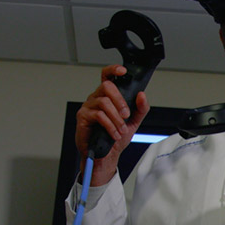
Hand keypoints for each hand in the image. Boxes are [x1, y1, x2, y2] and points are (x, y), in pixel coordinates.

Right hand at [74, 65, 149, 185]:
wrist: (106, 155)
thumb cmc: (115, 138)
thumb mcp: (133, 122)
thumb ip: (140, 109)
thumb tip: (142, 95)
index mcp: (107, 96)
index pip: (107, 76)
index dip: (113, 70)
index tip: (123, 71)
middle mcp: (96, 98)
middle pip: (107, 86)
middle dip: (120, 100)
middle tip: (126, 115)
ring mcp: (88, 106)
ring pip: (104, 102)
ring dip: (116, 118)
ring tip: (121, 129)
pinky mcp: (83, 117)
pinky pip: (99, 115)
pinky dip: (110, 125)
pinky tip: (114, 134)